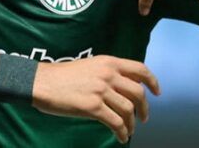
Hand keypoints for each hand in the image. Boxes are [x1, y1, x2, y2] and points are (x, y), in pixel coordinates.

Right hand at [32, 55, 160, 143]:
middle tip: (143, 118)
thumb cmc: (61, 75)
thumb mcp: (89, 65)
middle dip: (144, 108)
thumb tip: (123, 88)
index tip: (157, 92)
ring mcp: (101, 91)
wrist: (41, 82)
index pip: (140, 69)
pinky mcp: (92, 107)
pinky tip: (121, 137)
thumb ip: (107, 73)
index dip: (152, 81)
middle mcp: (108, 75)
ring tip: (129, 130)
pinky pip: (115, 122)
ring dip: (132, 123)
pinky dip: (122, 132)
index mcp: (108, 62)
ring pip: (128, 110)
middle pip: (138, 93)